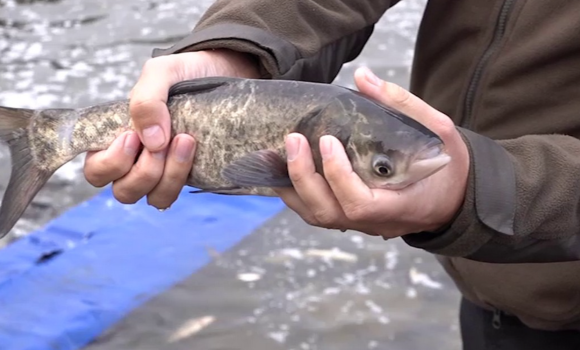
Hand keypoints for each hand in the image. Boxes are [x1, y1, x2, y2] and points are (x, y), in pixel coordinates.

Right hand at [83, 49, 259, 208]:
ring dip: (168, 176)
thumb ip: (146, 100)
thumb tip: (151, 142)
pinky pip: (175, 194)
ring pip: (152, 198)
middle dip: (143, 172)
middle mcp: (135, 161)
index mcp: (116, 138)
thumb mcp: (161, 73)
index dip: (110, 163)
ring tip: (186, 140)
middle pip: (123, 191)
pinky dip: (182, 177)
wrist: (224, 72)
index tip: (132, 137)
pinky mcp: (186, 177)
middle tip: (162, 142)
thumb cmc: (185, 73)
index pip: (96, 170)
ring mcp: (161, 172)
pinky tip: (195, 149)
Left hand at [274, 67, 469, 237]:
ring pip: (317, 217)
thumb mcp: (438, 130)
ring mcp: (362, 224)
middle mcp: (376, 221)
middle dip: (304, 177)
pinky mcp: (352, 219)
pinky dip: (297, 194)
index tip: (327, 140)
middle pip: (328, 213)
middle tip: (292, 139)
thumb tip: (362, 76)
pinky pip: (318, 213)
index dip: (338, 176)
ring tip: (275, 153)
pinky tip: (282, 169)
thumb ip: (401, 104)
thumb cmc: (448, 165)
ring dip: (293, 187)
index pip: (359, 203)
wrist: (454, 198)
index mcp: (400, 204)